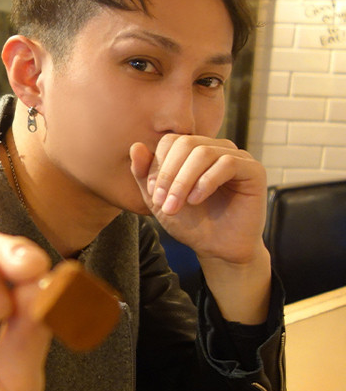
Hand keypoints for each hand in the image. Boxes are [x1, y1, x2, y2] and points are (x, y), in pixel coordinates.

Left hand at [130, 135, 271, 322]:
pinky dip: (206, 182)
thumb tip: (135, 146)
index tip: (153, 194)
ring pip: (204, 152)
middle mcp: (216, 148)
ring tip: (176, 206)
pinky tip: (196, 201)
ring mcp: (236, 157)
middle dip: (169, 175)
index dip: (158, 165)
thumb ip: (144, 174)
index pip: (171, 141)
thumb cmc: (191, 223)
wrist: (217, 249)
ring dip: (184, 181)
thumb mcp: (158, 200)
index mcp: (194, 152)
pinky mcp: (253, 170)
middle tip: (162, 203)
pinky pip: (227, 163)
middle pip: (186, 143)